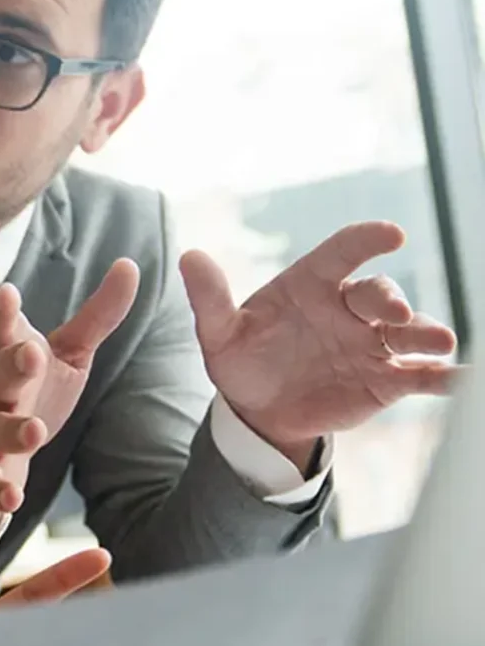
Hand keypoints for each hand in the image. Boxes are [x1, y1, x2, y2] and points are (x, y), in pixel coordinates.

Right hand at [0, 262, 140, 537]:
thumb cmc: (26, 394)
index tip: (9, 293)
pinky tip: (12, 501)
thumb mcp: (64, 354)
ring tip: (34, 432)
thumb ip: (96, 316)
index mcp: (10, 360)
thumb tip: (130, 265)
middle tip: (30, 354)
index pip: (3, 331)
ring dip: (11, 431)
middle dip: (12, 366)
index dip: (4, 313)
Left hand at [181, 222, 458, 464]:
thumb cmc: (242, 361)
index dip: (365, 240)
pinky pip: (424, 376)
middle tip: (392, 311)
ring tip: (440, 343)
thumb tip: (189, 256)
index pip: (341, 254)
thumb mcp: (219, 333)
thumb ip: (210, 298)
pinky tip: (465, 380)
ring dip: (427, 334)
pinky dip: (447, 377)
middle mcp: (349, 309)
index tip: (389, 234)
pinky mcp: (388, 380)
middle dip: (389, 299)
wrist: (260, 411)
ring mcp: (373, 343)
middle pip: (378, 294)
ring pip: (409, 332)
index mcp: (312, 286)